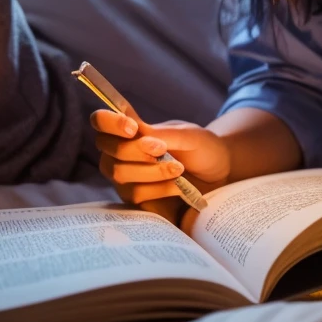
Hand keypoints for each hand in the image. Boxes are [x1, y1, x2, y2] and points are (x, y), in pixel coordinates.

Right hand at [90, 110, 230, 210]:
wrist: (220, 173)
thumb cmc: (203, 147)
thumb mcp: (188, 135)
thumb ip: (162, 134)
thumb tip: (136, 132)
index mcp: (132, 129)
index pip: (101, 121)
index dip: (109, 123)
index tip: (133, 128)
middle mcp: (123, 153)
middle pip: (108, 151)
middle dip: (135, 150)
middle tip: (162, 149)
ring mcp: (127, 177)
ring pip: (120, 174)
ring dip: (151, 171)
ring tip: (179, 169)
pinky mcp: (136, 199)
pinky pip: (135, 195)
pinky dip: (158, 189)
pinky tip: (178, 186)